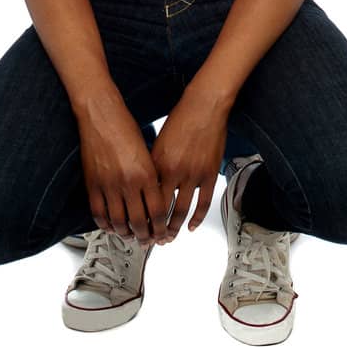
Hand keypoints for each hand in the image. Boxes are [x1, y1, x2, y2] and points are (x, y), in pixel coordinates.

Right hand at [77, 97, 172, 243]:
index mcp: (146, 173)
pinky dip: (105, 225)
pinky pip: (98, 213)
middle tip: (148, 242)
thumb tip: (155, 202)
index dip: (160, 229)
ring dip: (126, 234)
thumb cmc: (125, 128)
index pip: (157, 212)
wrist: (101, 114)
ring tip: (130, 236)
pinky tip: (111, 227)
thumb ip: (151, 179)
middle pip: (139, 222)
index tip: (161, 235)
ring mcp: (108, 185)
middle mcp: (128, 182)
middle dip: (145, 237)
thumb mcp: (147, 153)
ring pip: (118, 223)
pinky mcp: (92, 184)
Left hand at [149, 90, 228, 235]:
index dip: (141, 215)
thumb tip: (148, 186)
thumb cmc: (181, 120)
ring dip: (174, 228)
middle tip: (151, 239)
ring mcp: (193, 174)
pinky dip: (197, 218)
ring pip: (181, 211)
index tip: (137, 225)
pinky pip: (203, 203)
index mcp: (157, 163)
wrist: (204, 106)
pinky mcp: (209, 174)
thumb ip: (153, 165)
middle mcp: (174, 171)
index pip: (145, 197)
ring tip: (169, 238)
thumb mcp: (159, 142)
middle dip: (155, 228)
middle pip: (162, 209)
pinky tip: (191, 226)